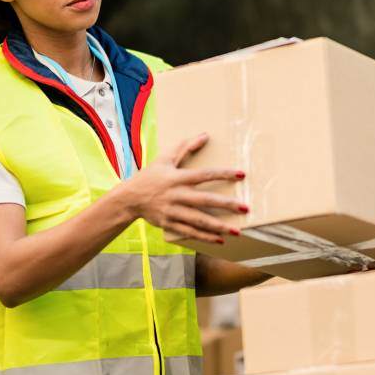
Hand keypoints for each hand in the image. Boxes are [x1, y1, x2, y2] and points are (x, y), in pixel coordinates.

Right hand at [119, 133, 247, 243]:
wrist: (129, 198)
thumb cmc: (150, 176)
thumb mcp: (165, 159)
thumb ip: (185, 147)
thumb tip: (205, 135)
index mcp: (177, 178)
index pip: (204, 175)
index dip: (223, 174)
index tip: (241, 174)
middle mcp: (176, 195)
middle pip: (205, 200)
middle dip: (226, 205)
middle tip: (245, 208)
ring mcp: (173, 211)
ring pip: (199, 220)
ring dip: (218, 226)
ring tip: (236, 231)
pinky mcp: (170, 224)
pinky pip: (190, 231)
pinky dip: (205, 237)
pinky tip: (220, 240)